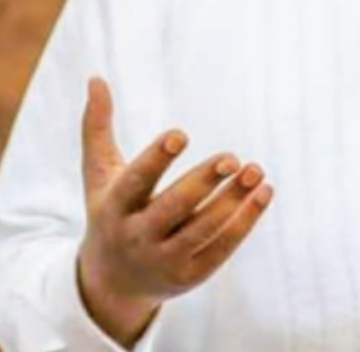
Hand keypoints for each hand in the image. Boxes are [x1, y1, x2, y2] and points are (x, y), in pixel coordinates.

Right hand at [77, 77, 272, 347]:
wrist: (112, 282)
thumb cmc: (111, 211)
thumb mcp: (98, 173)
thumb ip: (97, 127)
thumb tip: (96, 77)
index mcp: (114, 208)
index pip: (135, 182)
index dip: (156, 159)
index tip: (180, 133)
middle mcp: (137, 237)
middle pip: (173, 209)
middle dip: (203, 183)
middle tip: (231, 156)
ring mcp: (164, 260)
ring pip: (202, 230)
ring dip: (232, 201)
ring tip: (255, 169)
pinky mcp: (191, 275)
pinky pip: (221, 248)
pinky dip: (245, 221)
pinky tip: (264, 192)